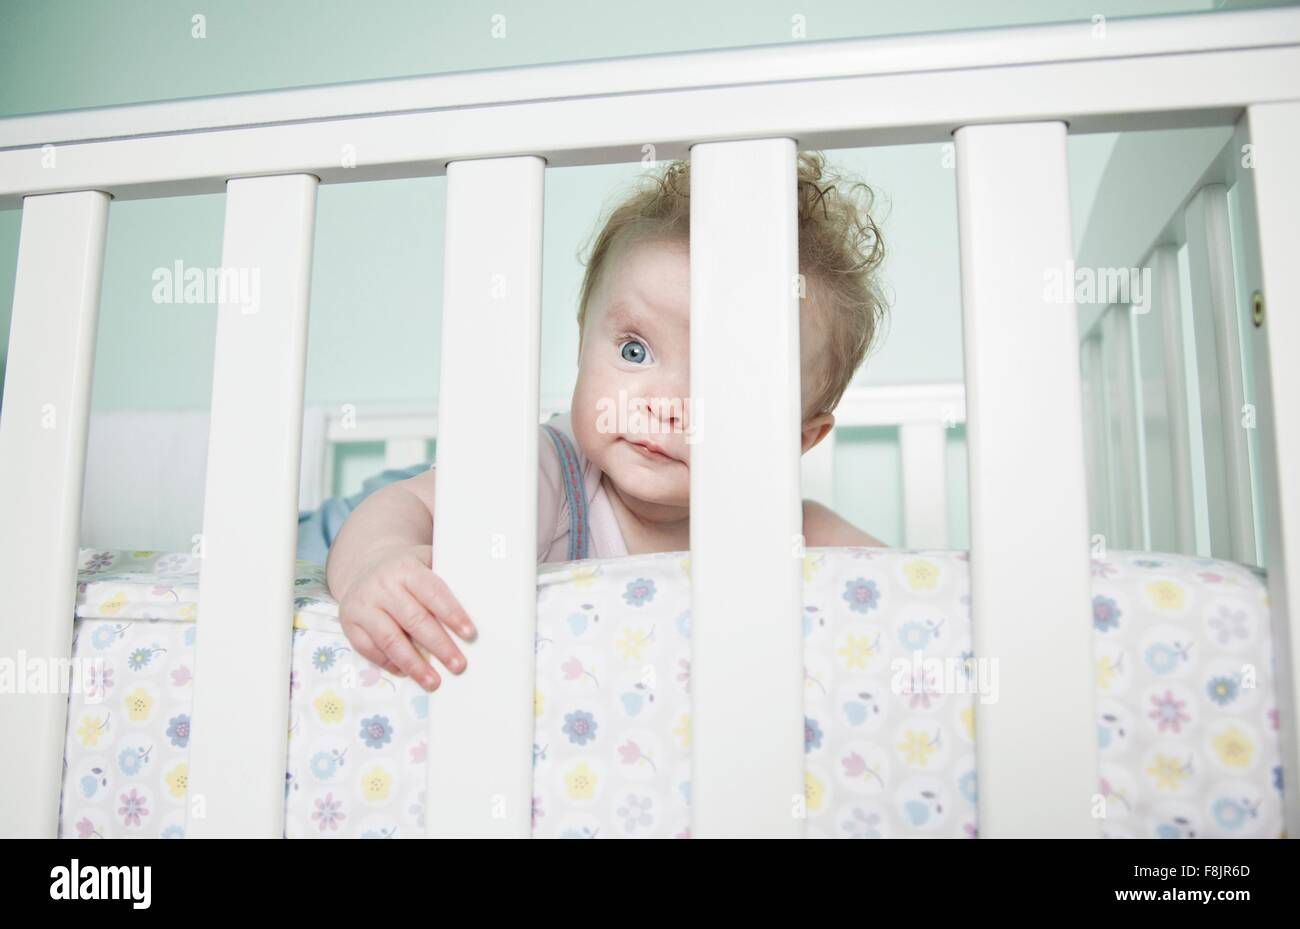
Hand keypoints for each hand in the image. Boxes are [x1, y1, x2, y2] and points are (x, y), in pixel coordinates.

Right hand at [336, 544, 475, 690]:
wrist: (366, 564)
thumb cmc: (407, 569)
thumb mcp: (426, 561)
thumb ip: (448, 577)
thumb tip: (485, 599)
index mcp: (406, 568)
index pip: (433, 593)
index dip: (452, 615)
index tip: (470, 635)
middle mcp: (382, 585)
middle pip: (414, 620)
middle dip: (439, 646)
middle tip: (459, 665)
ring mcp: (363, 604)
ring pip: (390, 639)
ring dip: (414, 664)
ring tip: (434, 681)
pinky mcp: (349, 622)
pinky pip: (369, 649)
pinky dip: (389, 663)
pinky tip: (406, 672)